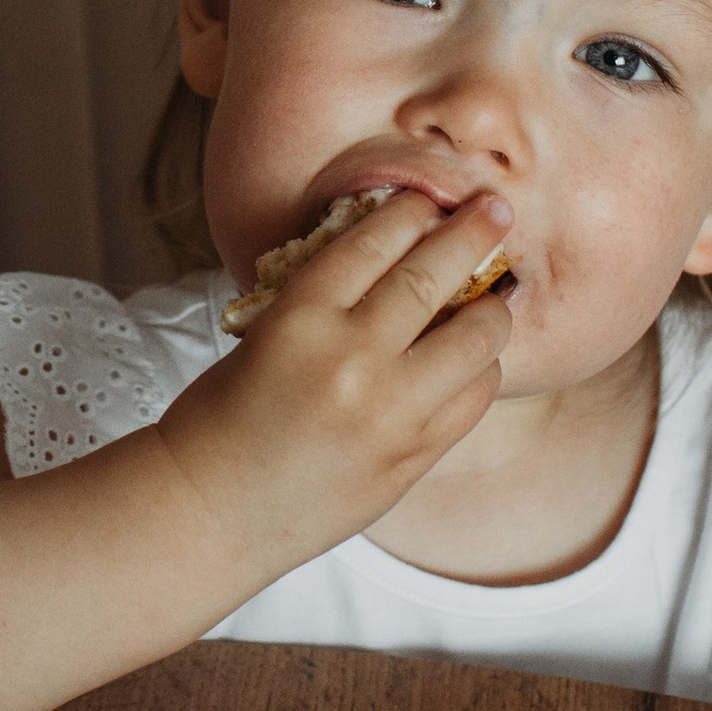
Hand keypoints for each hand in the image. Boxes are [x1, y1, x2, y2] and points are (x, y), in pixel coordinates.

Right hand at [156, 189, 511, 580]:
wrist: (213, 510)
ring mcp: (388, 412)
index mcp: (299, 318)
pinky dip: (483, 371)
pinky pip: (473, 400)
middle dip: (473, 234)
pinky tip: (480, 359)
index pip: (372, 242)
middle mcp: (350, 358)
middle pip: (430, 276)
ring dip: (492, 310)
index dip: (410, 211)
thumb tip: (396, 265)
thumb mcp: (262, 338)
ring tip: (499, 296)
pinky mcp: (411, 457)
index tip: (431, 200)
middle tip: (498, 211)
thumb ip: (326, 306)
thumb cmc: (222, 418)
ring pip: (472, 339)